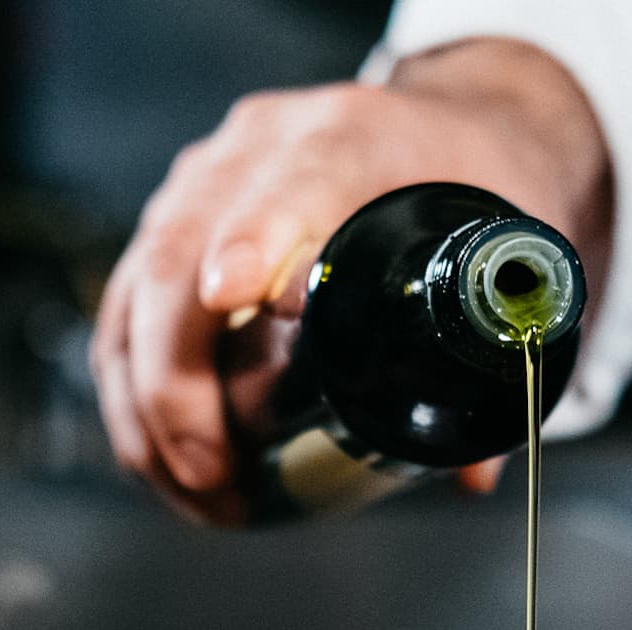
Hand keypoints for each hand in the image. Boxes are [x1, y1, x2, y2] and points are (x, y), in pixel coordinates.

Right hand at [91, 39, 612, 523]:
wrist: (443, 133)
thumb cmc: (471, 187)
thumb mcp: (509, 244)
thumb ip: (492, 353)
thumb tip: (466, 473)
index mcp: (346, 137)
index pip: (294, 181)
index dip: (257, 239)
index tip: (236, 301)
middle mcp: (254, 151)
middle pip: (179, 257)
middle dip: (178, 383)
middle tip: (211, 472)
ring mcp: (197, 189)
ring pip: (135, 298)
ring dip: (146, 413)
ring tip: (198, 494)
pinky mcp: (165, 232)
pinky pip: (122, 322)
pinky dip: (132, 404)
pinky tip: (165, 467)